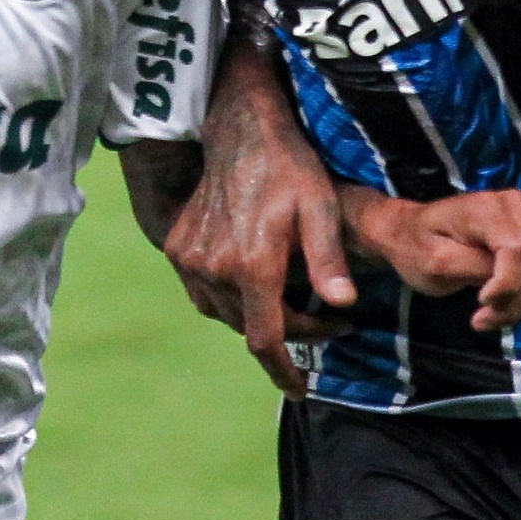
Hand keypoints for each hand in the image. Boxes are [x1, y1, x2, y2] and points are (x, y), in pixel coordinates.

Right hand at [165, 91, 351, 398]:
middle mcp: (213, 268)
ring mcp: (189, 259)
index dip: (284, 370)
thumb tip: (343, 305)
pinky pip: (204, 293)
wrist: (240, 130)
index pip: (266, 340)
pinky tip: (256, 282)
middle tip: (327, 320)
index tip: (301, 390)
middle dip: (290, 333)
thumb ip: (328, 260)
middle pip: (250, 328)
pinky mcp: (177, 247)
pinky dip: (231, 298)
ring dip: (258, 317)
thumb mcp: (321, 208)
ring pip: (225, 313)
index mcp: (251, 265)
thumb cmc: (290, 167)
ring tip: (292, 302)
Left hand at [349, 189, 520, 331]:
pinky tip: (506, 302)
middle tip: (483, 318)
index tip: (480, 304)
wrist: (414, 231)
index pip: (519, 250)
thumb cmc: (417, 246)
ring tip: (492, 313)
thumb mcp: (434, 262)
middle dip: (516, 303)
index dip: (507, 285)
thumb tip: (504, 280)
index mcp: (489, 207)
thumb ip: (471, 268)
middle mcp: (520, 207)